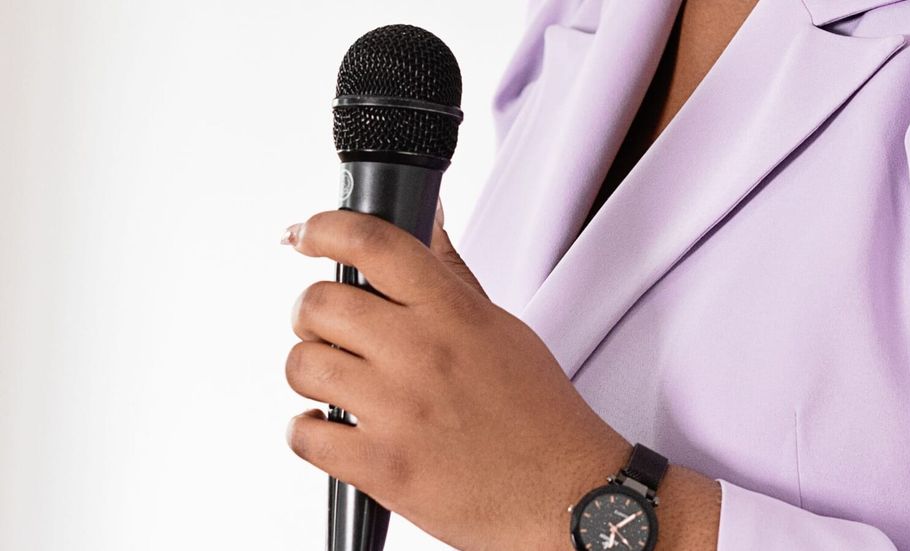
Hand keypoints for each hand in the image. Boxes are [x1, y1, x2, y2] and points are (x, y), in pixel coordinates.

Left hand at [282, 208, 630, 549]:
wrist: (566, 492)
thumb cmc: (536, 411)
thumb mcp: (499, 326)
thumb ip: (450, 271)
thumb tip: (428, 217)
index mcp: (454, 313)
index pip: (374, 244)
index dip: (325, 229)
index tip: (304, 235)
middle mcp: (423, 353)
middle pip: (320, 303)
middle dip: (311, 312)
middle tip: (328, 327)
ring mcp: (400, 412)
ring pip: (303, 366)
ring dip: (310, 372)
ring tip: (338, 384)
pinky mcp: (383, 468)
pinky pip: (303, 436)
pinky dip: (308, 432)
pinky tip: (334, 429)